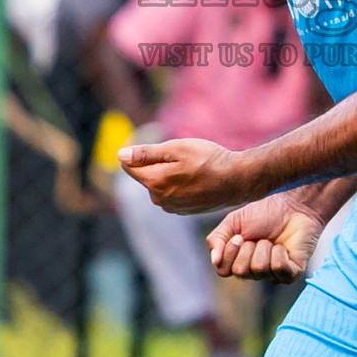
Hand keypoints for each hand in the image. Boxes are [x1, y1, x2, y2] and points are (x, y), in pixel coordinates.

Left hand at [118, 138, 252, 214]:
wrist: (237, 180)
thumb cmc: (209, 160)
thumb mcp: (177, 149)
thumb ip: (146, 153)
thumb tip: (120, 155)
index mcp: (154, 182)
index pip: (129, 166)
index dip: (140, 152)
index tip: (160, 147)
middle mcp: (159, 199)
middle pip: (146, 175)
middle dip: (157, 163)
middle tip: (183, 156)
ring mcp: (172, 207)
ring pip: (160, 184)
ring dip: (169, 174)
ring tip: (193, 167)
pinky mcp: (183, 210)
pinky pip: (172, 193)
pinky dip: (180, 184)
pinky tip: (197, 178)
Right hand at [206, 192, 326, 283]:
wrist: (292, 206)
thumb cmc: (264, 214)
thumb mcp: (233, 221)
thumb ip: (217, 239)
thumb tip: (214, 261)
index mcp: (238, 261)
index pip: (223, 271)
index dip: (230, 252)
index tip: (240, 236)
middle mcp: (254, 272)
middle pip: (241, 272)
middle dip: (249, 248)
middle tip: (259, 237)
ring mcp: (272, 274)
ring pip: (260, 269)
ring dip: (265, 248)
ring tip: (272, 240)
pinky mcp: (291, 274)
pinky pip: (278, 268)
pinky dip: (280, 252)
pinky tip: (284, 247)